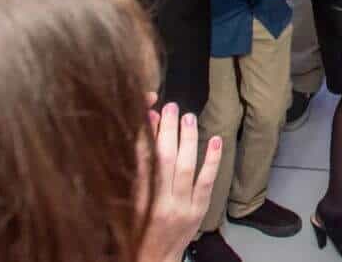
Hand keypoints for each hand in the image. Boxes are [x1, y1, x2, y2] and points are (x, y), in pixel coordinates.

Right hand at [136, 102, 221, 261]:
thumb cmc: (136, 233)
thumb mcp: (127, 206)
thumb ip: (133, 177)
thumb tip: (140, 142)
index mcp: (136, 203)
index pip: (140, 162)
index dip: (144, 135)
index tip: (147, 114)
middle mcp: (158, 205)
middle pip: (163, 160)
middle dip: (167, 130)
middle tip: (170, 108)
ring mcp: (181, 208)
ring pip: (185, 167)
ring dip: (187, 138)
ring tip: (188, 116)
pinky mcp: (197, 212)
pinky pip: (206, 182)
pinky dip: (211, 160)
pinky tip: (215, 140)